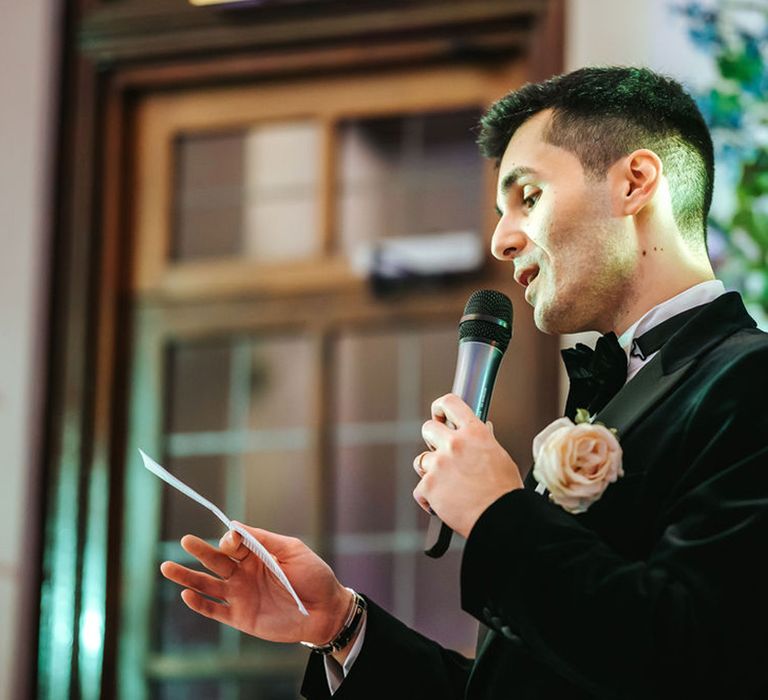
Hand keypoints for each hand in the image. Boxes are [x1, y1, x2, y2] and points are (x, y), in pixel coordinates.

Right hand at [160, 524, 351, 647]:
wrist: (326, 611)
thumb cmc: (313, 576)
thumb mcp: (292, 551)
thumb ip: (264, 540)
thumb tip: (235, 525)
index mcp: (258, 554)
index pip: (235, 542)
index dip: (230, 538)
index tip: (232, 537)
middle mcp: (245, 573)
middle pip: (216, 560)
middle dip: (201, 550)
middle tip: (185, 541)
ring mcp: (241, 595)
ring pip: (208, 584)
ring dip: (188, 577)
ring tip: (167, 567)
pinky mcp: (241, 617)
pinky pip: (215, 610)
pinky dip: (200, 603)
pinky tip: (186, 594)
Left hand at [413, 393, 523, 537]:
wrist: (501, 518)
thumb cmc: (504, 492)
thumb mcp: (500, 457)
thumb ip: (484, 441)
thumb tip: (482, 430)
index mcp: (475, 433)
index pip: (450, 403)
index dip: (440, 408)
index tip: (439, 414)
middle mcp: (454, 444)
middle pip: (427, 428)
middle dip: (432, 441)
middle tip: (442, 454)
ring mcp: (439, 465)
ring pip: (421, 460)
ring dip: (430, 472)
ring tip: (448, 485)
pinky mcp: (429, 486)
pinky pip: (420, 488)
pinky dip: (429, 498)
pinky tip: (444, 503)